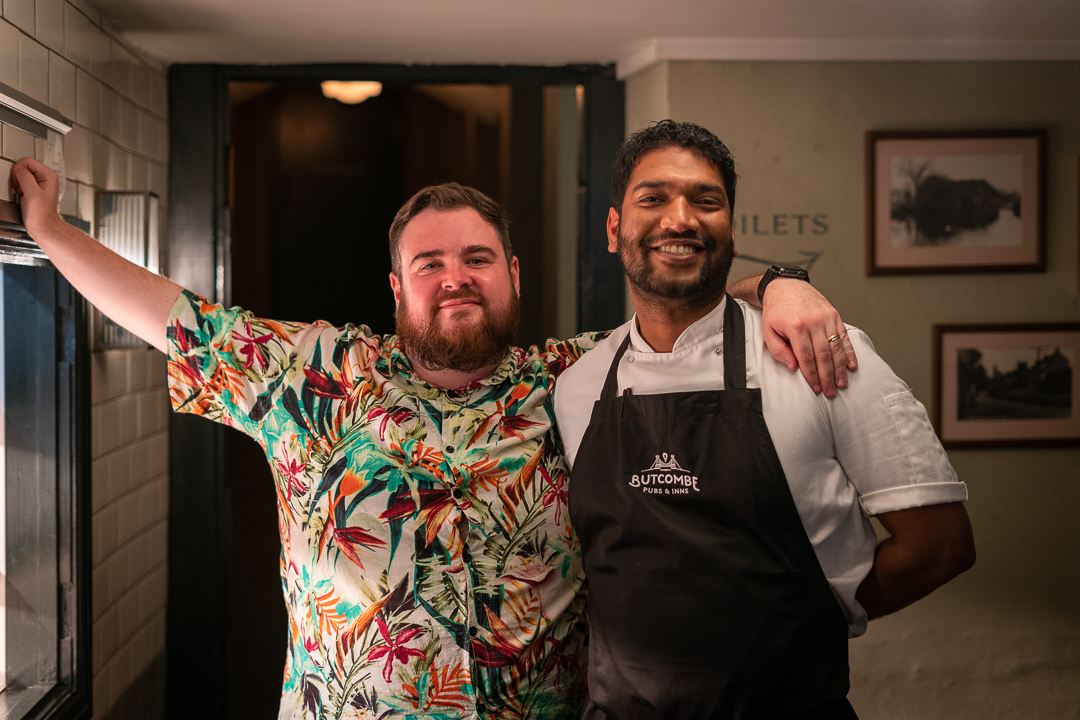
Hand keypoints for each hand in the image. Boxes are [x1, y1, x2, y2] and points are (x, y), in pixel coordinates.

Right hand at [10, 157, 63, 238]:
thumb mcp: (32, 193)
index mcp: (49, 175)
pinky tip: (23, 194)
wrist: (44, 226)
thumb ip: (25, 176)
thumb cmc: (41, 214)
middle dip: (18, 176)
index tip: (18, 182)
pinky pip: (23, 181)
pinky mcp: (36, 188)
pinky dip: (19, 186)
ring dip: (18, 182)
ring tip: (23, 192)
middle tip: (20, 188)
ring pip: (22, 173)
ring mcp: (42, 182)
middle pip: (24, 165)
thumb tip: (18, 168)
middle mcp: (47, 177)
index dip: (18, 170)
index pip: (27, 161)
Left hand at [760, 279, 856, 396]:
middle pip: (824, 355)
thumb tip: (794, 367)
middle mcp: (813, 322)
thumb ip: (778, 350)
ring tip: (841, 384)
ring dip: (840, 368)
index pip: (806, 358)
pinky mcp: (834, 314)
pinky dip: (849, 352)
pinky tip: (852, 365)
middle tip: (830, 392)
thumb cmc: (776, 310)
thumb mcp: (768, 330)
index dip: (812, 376)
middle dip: (827, 377)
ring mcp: (826, 317)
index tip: (816, 388)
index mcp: (796, 327)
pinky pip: (844, 336)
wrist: (786, 285)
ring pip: (836, 347)